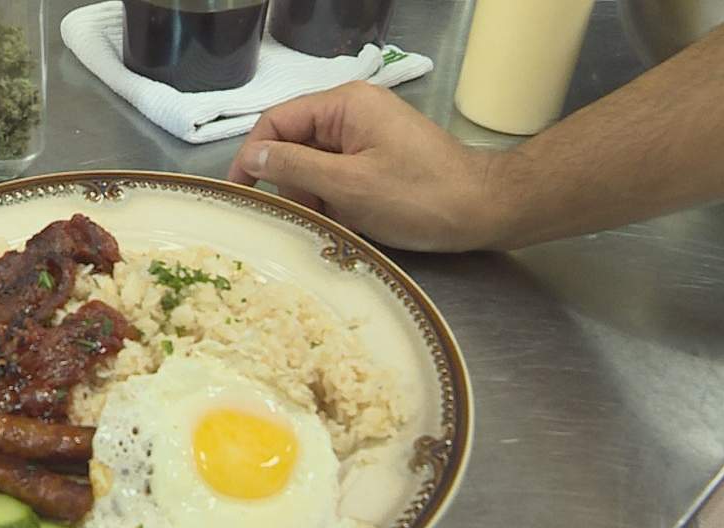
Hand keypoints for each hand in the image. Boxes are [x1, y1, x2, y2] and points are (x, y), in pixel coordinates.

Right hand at [227, 82, 511, 251]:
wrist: (484, 211)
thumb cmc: (419, 196)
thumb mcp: (348, 184)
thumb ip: (293, 166)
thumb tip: (250, 155)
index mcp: (344, 105)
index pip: (277, 122)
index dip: (251, 156)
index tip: (240, 193)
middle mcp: (352, 114)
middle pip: (294, 146)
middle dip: (294, 185)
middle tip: (306, 218)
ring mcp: (366, 138)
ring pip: (314, 168)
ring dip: (316, 201)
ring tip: (336, 225)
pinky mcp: (377, 161)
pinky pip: (337, 180)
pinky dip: (336, 205)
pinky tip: (351, 225)